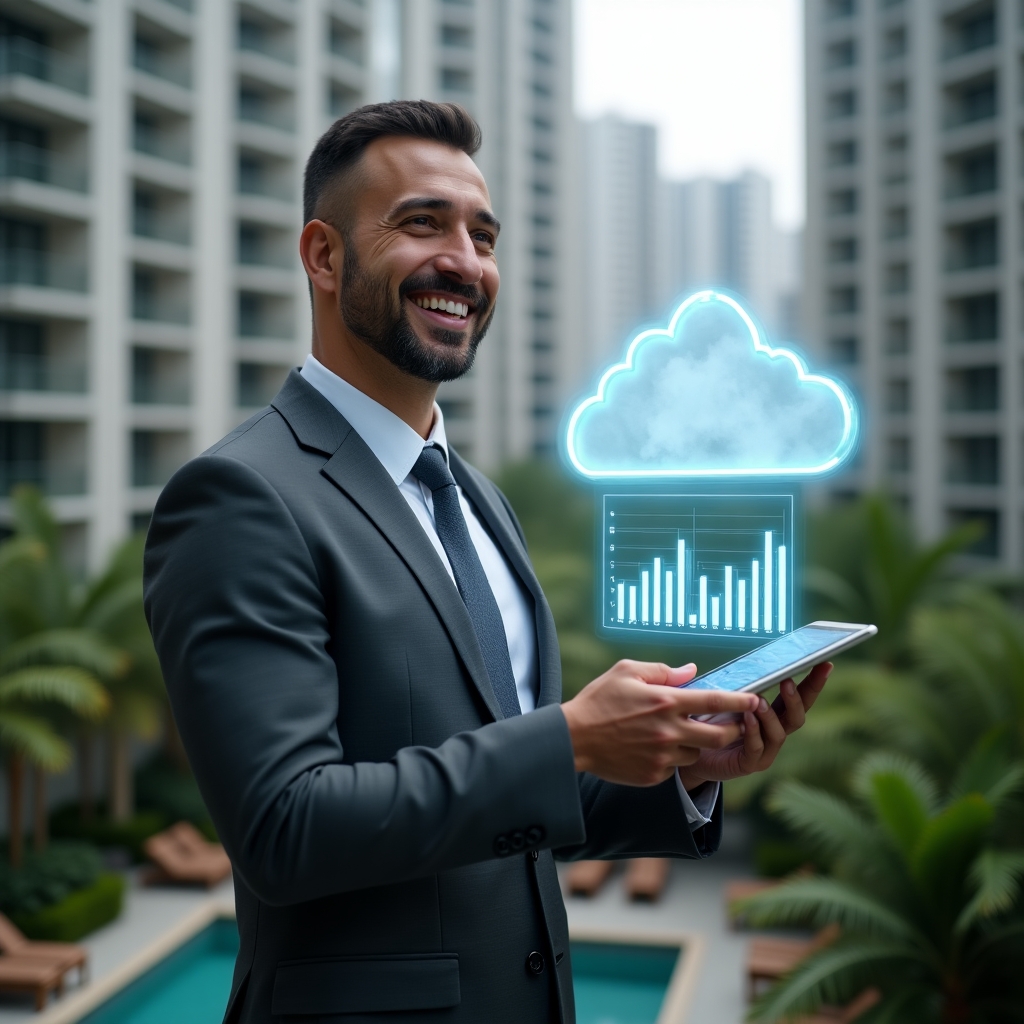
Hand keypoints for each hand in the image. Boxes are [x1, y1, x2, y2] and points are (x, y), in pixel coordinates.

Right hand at [560, 660, 759, 786]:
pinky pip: (675, 767)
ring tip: (678, 732)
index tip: (755, 699)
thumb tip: (692, 671)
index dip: (739, 700)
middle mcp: (669, 731)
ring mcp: (663, 756)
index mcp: (666, 702)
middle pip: (719, 735)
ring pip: (697, 752)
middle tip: (730, 723)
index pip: (714, 699)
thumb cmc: (599, 700)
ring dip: (696, 743)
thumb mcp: (626, 671)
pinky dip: (672, 757)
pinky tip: (653, 747)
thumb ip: (662, 670)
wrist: (574, 738)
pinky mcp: (654, 775)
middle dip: (731, 729)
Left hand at [675, 662, 831, 788]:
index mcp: (774, 714)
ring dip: (771, 716)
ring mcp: (765, 751)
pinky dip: (754, 733)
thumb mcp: (727, 699)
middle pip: (797, 716)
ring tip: (760, 701)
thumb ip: (738, 684)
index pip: (799, 697)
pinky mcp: (749, 764)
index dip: (813, 682)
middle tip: (788, 681)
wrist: (693, 753)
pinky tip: (747, 719)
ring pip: (779, 733)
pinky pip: (756, 748)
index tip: (825, 663)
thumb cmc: (711, 722)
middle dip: (798, 698)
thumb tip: (744, 660)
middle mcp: (774, 732)